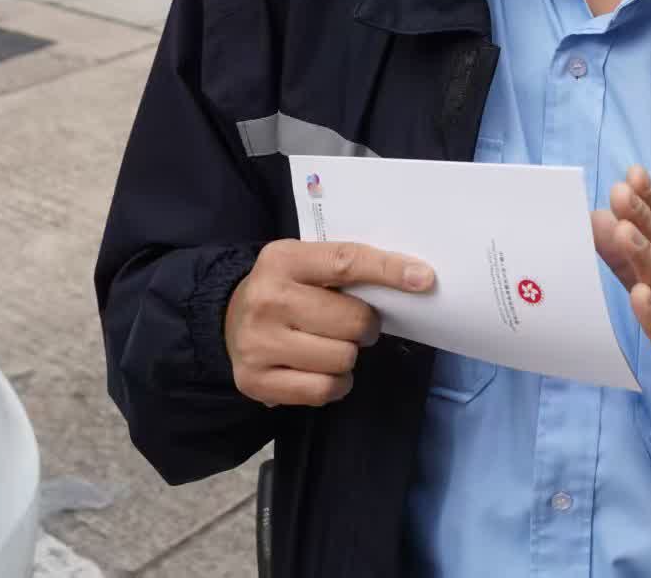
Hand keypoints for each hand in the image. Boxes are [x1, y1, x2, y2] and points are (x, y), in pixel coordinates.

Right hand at [224, 240, 433, 407]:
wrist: (227, 319)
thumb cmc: (285, 288)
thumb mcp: (307, 263)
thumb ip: (347, 268)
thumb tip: (414, 279)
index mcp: (284, 260)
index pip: (346, 262)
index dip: (389, 270)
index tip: (423, 279)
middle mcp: (267, 300)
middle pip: (351, 321)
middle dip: (366, 325)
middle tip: (357, 324)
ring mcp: (258, 344)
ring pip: (342, 359)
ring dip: (349, 355)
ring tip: (332, 345)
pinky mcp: (256, 382)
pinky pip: (323, 390)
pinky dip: (336, 383)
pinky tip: (324, 370)